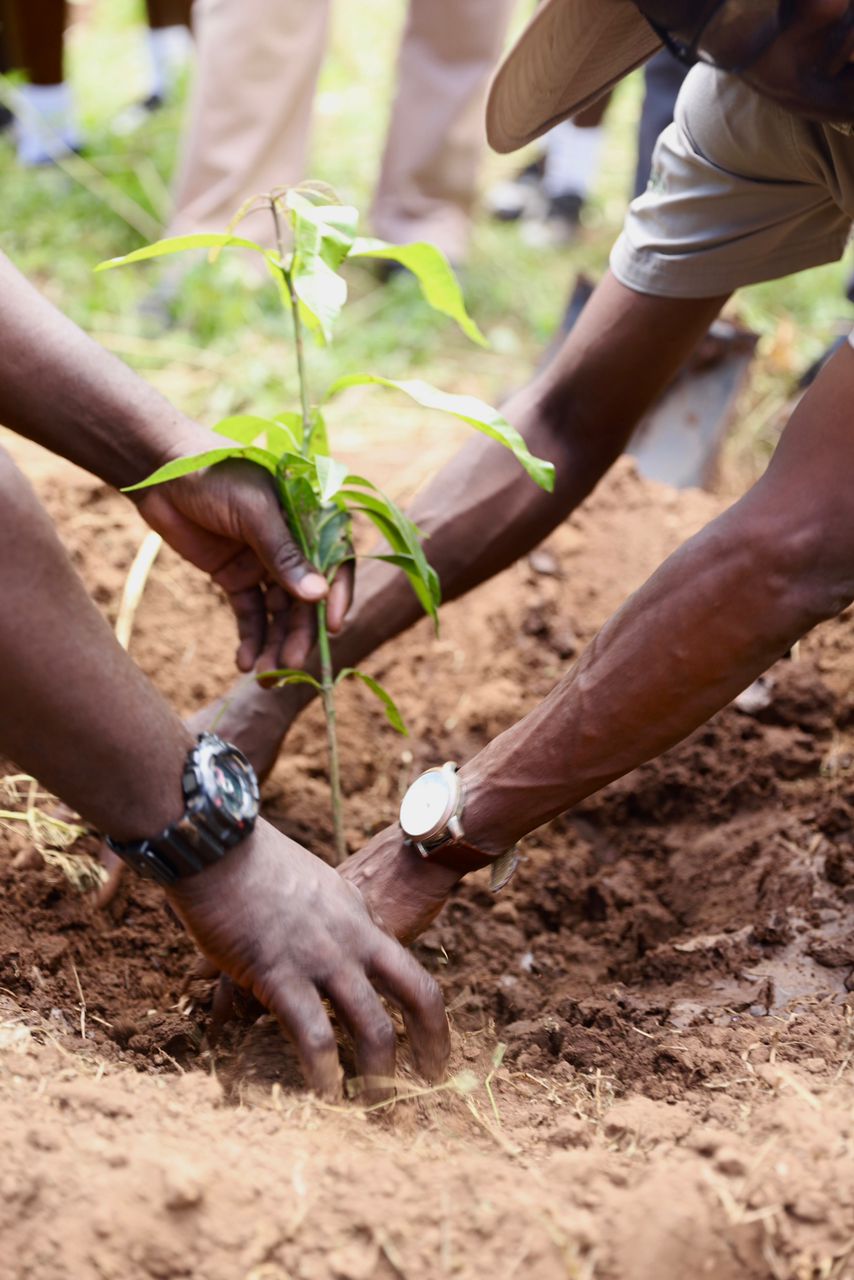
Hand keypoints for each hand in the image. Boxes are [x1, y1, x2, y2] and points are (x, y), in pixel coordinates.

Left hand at [133, 457, 353, 671]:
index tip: (333, 629)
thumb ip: (283, 554)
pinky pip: (250, 613)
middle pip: (306, 598)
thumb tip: (318, 597)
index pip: (335, 563)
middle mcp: (292, 545)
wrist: (158, 470)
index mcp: (309, 520)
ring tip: (264, 676)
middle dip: (298, 634)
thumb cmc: (215, 474)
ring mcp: (263, 563)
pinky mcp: (235, 576)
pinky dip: (250, 639)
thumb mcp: (253, 511)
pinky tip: (244, 662)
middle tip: (288, 667)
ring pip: (278, 612)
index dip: (337, 597)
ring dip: (274, 644)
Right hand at [165, 819, 449, 1097]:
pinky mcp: (280, 973)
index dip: (424, 1010)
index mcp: (358, 914)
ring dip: (381, 1076)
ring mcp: (321, 957)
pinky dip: (324, 1072)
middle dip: (432, 1043)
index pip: (406, 968)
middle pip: (417, 995)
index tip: (428, 1042)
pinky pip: (313, 1034)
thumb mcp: (306, 881)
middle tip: (433, 1081)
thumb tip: (312, 940)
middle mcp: (352, 937)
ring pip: (372, 1027)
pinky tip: (326, 1097)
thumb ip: (319, 913)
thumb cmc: (248, 858)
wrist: (216, 840)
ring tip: (380, 1110)